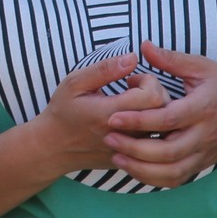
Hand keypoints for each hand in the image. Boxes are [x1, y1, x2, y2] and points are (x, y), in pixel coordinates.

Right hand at [31, 51, 171, 173]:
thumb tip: (133, 57)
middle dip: (155, 93)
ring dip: (156, 112)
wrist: (53, 148)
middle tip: (135, 89)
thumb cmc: (62, 111)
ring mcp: (130, 151)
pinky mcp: (132, 160)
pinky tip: (136, 121)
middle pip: (163, 112)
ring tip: (136, 105)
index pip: (153, 96)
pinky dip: (152, 128)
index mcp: (110, 114)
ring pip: (163, 129)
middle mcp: (124, 135)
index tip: (131, 80)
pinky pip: (155, 143)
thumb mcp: (75, 83)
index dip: (148, 81)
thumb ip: (104, 69)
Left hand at [102, 43, 216, 188]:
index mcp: (203, 108)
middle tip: (109, 137)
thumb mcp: (201, 67)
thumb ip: (171, 59)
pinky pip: (175, 180)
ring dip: (141, 168)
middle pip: (168, 152)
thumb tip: (142, 46)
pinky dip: (153, 178)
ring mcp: (204, 154)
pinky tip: (133, 167)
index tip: (114, 117)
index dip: (139, 120)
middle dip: (135, 148)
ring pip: (171, 171)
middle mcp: (204, 135)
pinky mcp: (201, 165)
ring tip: (116, 156)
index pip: (169, 119)